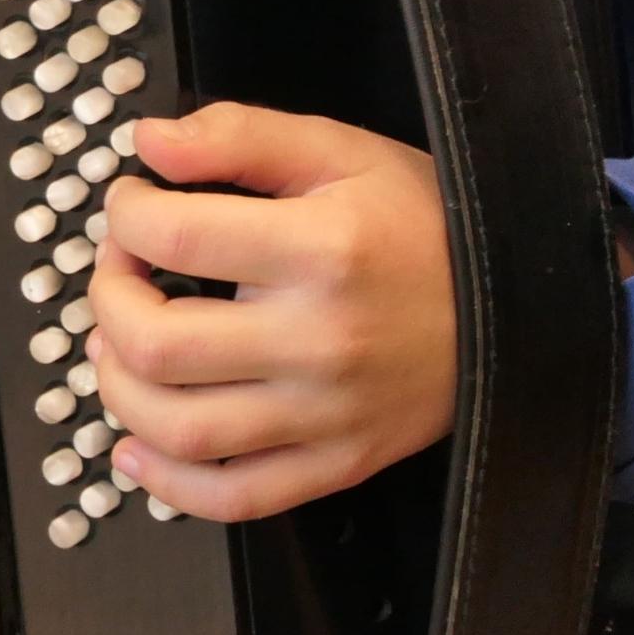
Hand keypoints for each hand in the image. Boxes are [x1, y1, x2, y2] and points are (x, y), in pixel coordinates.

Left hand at [86, 102, 456, 522]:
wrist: (526, 301)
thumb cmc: (424, 223)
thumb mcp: (338, 151)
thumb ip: (238, 136)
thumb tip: (148, 143)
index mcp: (319, 250)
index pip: (173, 238)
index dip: (125, 217)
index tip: (133, 206)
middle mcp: (319, 340)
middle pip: (157, 344)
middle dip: (108, 301)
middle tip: (121, 272)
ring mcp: (327, 414)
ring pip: (180, 429)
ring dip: (119, 388)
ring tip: (117, 346)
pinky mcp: (339, 464)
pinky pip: (233, 498)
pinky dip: (168, 482)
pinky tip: (138, 442)